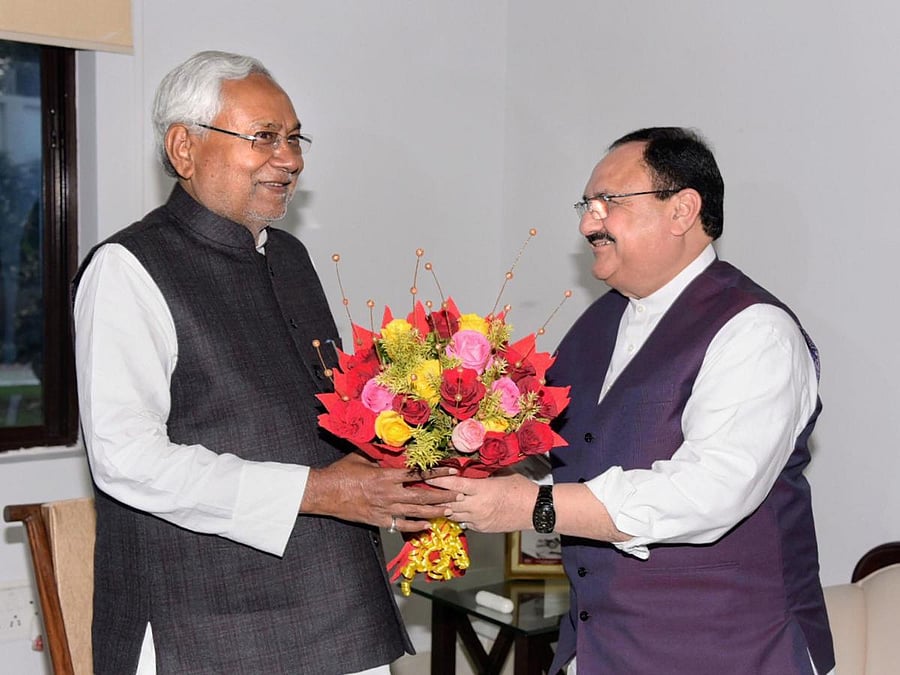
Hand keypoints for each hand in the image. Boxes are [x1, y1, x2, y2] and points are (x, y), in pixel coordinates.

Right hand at [301, 453, 458, 532]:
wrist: (324, 493)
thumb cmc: (341, 473)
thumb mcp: (361, 458)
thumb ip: (379, 455)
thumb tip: (391, 444)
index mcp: (385, 476)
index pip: (417, 474)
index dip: (436, 473)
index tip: (452, 471)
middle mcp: (388, 494)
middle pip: (422, 496)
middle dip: (442, 496)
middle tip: (459, 495)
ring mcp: (384, 509)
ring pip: (415, 512)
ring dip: (434, 511)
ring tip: (449, 511)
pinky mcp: (379, 520)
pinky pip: (401, 525)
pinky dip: (416, 526)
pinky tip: (428, 526)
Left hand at [426, 471, 537, 532]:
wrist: (535, 510)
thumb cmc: (522, 490)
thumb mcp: (502, 476)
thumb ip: (483, 475)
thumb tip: (470, 470)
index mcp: (481, 489)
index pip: (453, 484)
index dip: (438, 481)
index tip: (427, 477)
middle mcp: (477, 506)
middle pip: (448, 502)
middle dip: (435, 496)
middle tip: (425, 490)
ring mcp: (478, 519)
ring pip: (453, 514)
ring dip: (444, 507)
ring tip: (435, 501)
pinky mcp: (482, 528)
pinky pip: (464, 522)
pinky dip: (458, 515)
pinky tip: (455, 510)